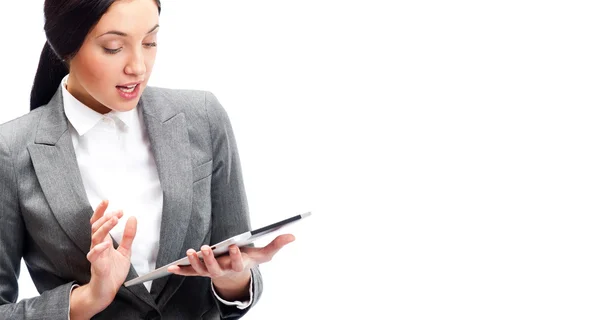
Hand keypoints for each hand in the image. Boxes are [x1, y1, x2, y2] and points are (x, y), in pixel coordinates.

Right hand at [70, 200, 136, 318]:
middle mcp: (98, 246)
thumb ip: (128, 236)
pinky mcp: (96, 266)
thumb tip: (132, 218)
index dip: (101, 211)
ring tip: (114, 220)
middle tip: (117, 212)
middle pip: (96, 227)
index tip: (106, 201)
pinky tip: (106, 244)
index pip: (99, 223)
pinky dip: (99, 249)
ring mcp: (96, 256)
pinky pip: (93, 256)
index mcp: (103, 241)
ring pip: (95, 238)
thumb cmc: (113, 271)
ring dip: (104, 228)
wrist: (107, 290)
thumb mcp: (125, 251)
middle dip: (106, 218)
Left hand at [167, 234, 294, 299]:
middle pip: (216, 268)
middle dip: (211, 259)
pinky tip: (170, 268)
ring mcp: (211, 271)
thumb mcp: (264, 254)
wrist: (236, 274)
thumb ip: (277, 245)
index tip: (235, 245)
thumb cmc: (250, 259)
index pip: (237, 262)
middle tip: (206, 248)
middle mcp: (223, 270)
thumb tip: (292, 236)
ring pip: (202, 269)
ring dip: (195, 262)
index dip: (236, 255)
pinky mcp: (201, 271)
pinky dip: (180, 270)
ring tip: (191, 251)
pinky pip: (190, 272)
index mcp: (238, 265)